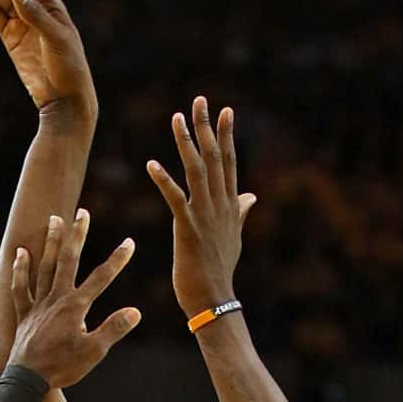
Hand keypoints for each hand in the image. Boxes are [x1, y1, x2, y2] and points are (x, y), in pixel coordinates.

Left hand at [7, 209, 139, 391]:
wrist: (27, 380)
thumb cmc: (62, 368)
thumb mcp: (93, 352)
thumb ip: (113, 329)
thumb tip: (135, 312)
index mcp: (75, 306)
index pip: (101, 278)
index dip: (117, 260)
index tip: (129, 242)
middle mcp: (56, 298)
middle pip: (69, 260)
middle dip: (77, 235)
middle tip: (83, 213)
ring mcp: (38, 304)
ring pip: (45, 266)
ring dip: (51, 242)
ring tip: (54, 219)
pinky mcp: (24, 314)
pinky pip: (20, 286)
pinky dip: (20, 269)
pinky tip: (21, 253)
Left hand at [146, 95, 256, 320]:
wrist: (214, 301)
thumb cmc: (219, 271)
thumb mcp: (234, 237)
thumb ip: (240, 212)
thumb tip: (251, 195)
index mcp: (229, 205)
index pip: (228, 162)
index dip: (226, 135)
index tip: (225, 110)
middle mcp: (220, 206)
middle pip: (214, 158)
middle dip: (207, 128)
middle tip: (200, 100)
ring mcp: (205, 216)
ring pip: (196, 171)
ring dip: (186, 143)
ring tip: (176, 118)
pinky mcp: (188, 229)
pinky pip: (175, 199)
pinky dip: (164, 180)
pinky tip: (152, 164)